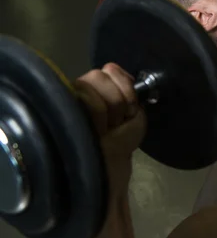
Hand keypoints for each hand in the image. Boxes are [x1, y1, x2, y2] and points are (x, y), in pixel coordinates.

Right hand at [74, 63, 146, 199]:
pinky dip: (100, 113)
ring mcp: (67, 102)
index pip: (108, 69)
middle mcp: (78, 93)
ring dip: (110, 108)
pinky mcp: (60, 113)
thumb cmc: (122, 142)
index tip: (129, 107)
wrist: (111, 169)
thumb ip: (127, 87)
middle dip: (117, 98)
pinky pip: (84, 98)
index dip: (124, 85)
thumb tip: (111, 67)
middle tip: (117, 120)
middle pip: (97, 75)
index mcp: (96, 90)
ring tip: (107, 127)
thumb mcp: (134, 112)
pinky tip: (100, 130)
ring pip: (90, 83)